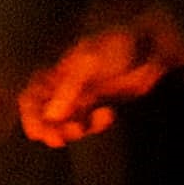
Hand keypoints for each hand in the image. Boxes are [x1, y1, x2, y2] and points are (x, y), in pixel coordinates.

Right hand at [17, 28, 170, 147]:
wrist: (153, 46)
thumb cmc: (117, 45)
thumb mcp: (89, 63)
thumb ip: (68, 90)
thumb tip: (51, 116)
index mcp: (57, 71)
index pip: (32, 96)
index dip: (30, 115)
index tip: (38, 132)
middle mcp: (67, 85)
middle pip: (46, 113)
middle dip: (50, 128)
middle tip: (60, 139)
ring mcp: (85, 96)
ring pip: (67, 121)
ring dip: (71, 130)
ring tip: (82, 129)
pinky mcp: (102, 104)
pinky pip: (89, 122)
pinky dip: (94, 125)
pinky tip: (107, 115)